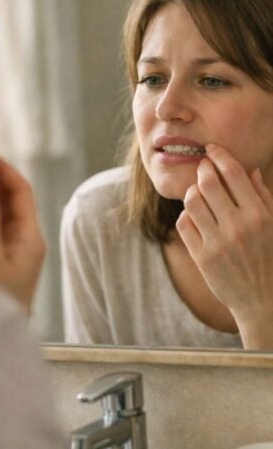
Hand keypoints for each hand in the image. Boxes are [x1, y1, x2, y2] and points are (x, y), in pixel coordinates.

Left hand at [176, 144, 272, 348]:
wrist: (261, 299)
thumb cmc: (270, 257)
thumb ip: (264, 196)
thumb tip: (249, 170)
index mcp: (259, 215)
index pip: (234, 173)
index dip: (220, 155)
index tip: (212, 149)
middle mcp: (238, 226)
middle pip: (208, 183)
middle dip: (203, 169)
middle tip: (203, 168)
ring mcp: (218, 243)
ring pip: (192, 201)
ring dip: (192, 191)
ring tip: (198, 192)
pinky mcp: (202, 257)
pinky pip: (184, 224)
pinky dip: (186, 214)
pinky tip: (194, 215)